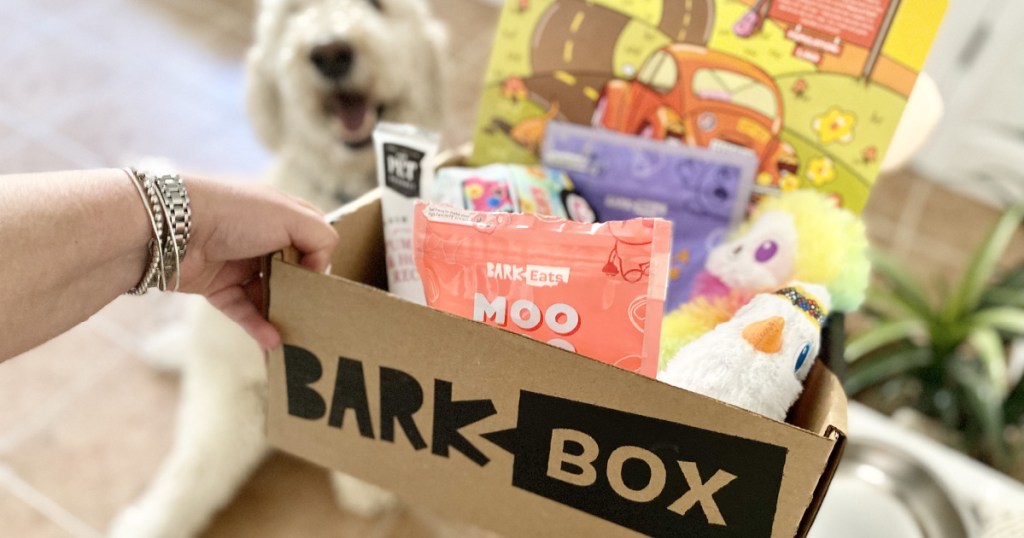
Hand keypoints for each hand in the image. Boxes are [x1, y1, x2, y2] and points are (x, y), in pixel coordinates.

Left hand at [177, 178, 337, 348]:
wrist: (170, 226)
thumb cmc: (233, 212)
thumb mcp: (290, 215)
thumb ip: (321, 238)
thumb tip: (320, 269)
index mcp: (280, 215)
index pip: (312, 238)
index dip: (320, 259)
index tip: (323, 281)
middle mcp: (262, 238)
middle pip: (292, 272)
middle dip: (304, 296)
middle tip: (316, 320)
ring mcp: (239, 264)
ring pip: (269, 296)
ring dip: (282, 317)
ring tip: (296, 342)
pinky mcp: (218, 286)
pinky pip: (243, 311)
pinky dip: (257, 326)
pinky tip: (272, 341)